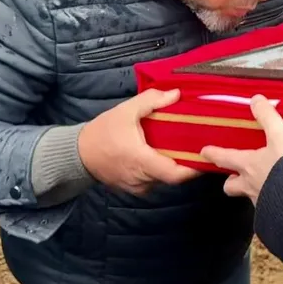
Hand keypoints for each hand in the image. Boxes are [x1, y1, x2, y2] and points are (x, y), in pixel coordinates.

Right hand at [79, 89, 200, 195]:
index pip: (174, 174)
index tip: (205, 156)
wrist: (77, 154)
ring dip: (172, 166)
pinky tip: (162, 154)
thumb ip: (152, 101)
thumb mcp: (126, 110)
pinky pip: (153, 181)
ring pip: (163, 179)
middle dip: (185, 162)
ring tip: (181, 147)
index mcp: (141, 161)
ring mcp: (137, 186)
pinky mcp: (133, 188)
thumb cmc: (102, 132)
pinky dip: (160, 169)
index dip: (193, 169)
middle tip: (196, 145)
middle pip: (172, 176)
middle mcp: (141, 179)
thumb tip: (177, 94)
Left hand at [201, 96, 282, 203]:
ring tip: (262, 182)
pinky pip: (268, 206)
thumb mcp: (280, 135)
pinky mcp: (276, 212)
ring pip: (249, 196)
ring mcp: (262, 201)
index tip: (204, 152)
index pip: (224, 158)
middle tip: (234, 175)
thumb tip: (256, 100)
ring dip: (251, 190)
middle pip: (230, 187)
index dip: (213, 154)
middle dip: (230, 181)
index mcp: (248, 165)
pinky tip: (281, 194)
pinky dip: (271, 200)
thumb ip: (268, 117)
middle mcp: (250, 185)